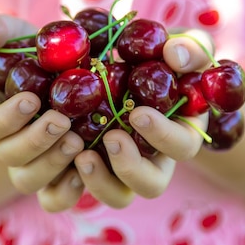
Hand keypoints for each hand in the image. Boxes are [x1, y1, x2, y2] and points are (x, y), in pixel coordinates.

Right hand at [0, 11, 85, 211]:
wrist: (57, 79)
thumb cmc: (31, 55)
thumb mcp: (13, 36)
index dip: (6, 117)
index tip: (31, 98)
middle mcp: (6, 144)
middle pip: (11, 157)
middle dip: (35, 141)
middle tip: (62, 121)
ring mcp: (30, 163)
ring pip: (29, 180)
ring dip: (52, 164)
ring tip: (78, 141)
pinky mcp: (56, 175)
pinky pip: (54, 197)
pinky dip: (68, 190)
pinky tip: (87, 167)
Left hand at [73, 28, 213, 207]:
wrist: (111, 63)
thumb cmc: (157, 57)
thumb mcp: (180, 48)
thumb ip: (190, 48)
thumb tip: (176, 55)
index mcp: (178, 133)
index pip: (182, 147)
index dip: (164, 136)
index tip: (138, 113)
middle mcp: (150, 160)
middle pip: (150, 185)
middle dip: (131, 167)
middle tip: (112, 138)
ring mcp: (117, 169)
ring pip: (114, 196)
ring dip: (98, 181)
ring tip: (80, 152)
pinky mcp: (82, 170)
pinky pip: (73, 194)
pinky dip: (64, 187)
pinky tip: (55, 157)